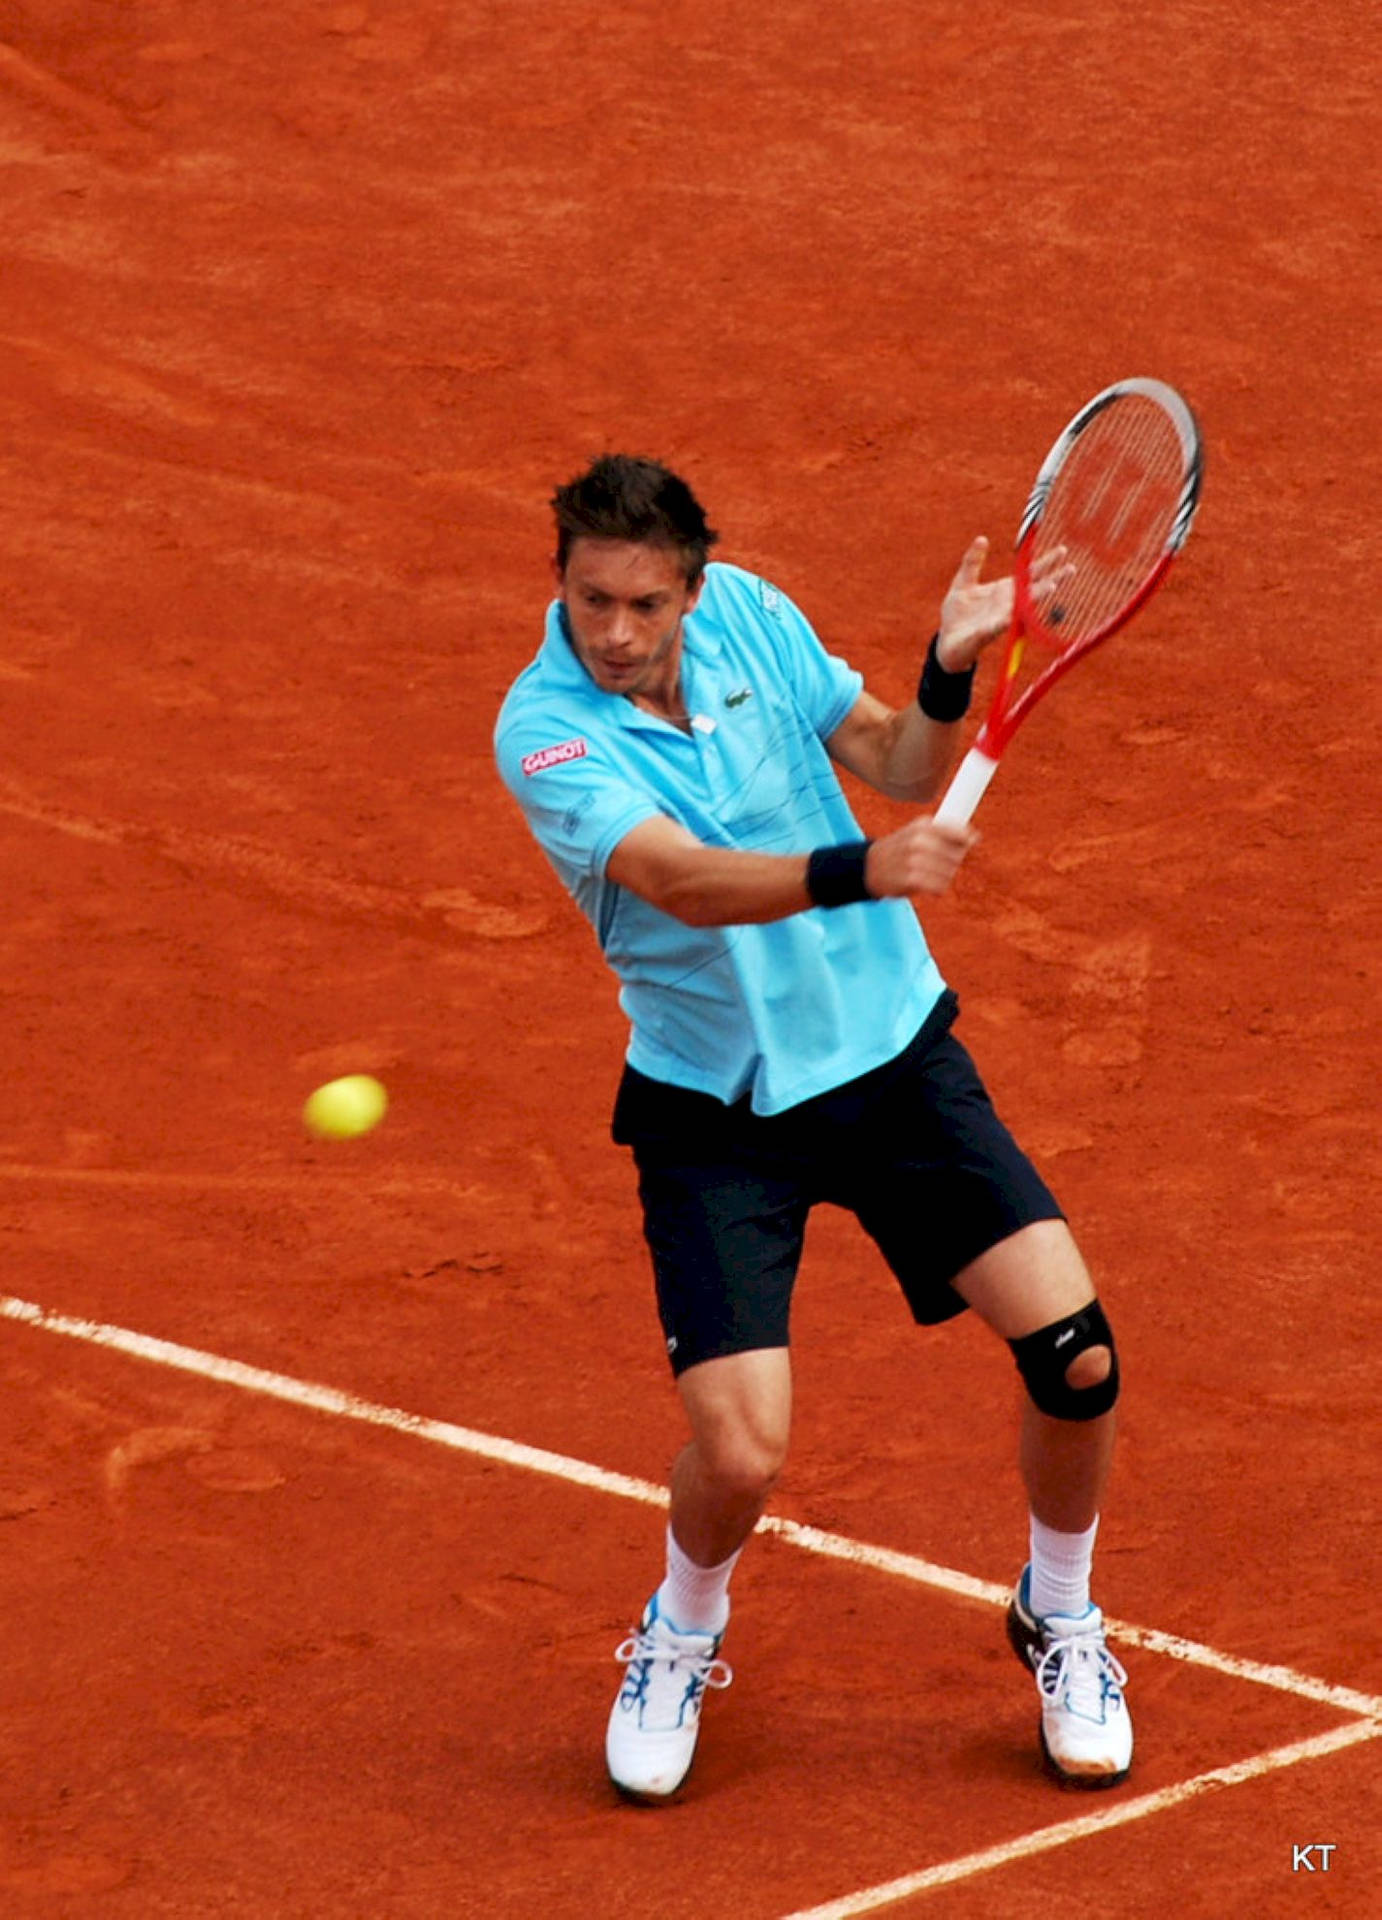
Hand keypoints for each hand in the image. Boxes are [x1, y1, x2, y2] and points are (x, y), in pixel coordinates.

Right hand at [866, 816, 977, 898]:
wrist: (868, 867)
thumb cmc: (899, 849)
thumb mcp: (916, 831)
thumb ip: (943, 831)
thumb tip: (973, 837)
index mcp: (922, 826)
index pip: (957, 832)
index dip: (967, 838)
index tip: (972, 841)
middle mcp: (918, 841)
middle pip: (956, 854)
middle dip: (953, 860)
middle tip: (938, 862)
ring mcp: (914, 860)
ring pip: (950, 872)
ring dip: (944, 876)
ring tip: (929, 874)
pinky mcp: (911, 879)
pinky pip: (940, 886)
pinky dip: (937, 888)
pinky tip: (928, 885)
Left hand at [935, 536, 1071, 670]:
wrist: (946, 642)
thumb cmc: (957, 613)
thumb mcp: (963, 582)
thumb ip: (973, 562)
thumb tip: (982, 538)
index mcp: (1004, 590)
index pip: (1028, 574)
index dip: (1045, 563)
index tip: (1062, 550)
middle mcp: (1007, 604)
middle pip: (1034, 589)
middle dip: (1052, 578)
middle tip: (1072, 568)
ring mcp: (1000, 618)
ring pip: (1022, 607)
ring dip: (1037, 597)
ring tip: (1052, 587)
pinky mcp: (986, 633)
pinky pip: (998, 625)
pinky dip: (1006, 619)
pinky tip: (1013, 614)